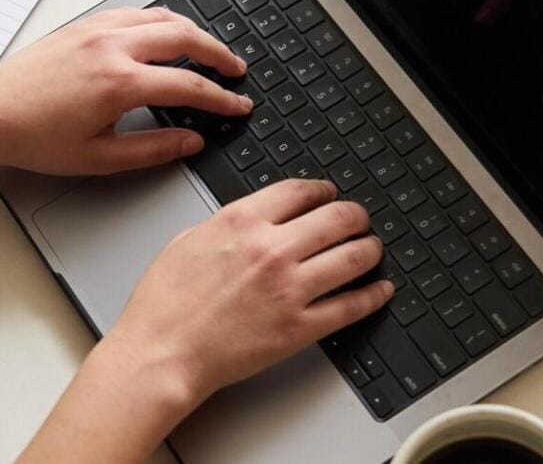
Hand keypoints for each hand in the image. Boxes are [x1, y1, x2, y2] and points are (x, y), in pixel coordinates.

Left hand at [0, 7, 251, 175]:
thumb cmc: (34, 137)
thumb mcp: (99, 157)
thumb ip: (153, 149)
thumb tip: (191, 141)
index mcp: (120, 83)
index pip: (189, 86)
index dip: (221, 99)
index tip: (238, 105)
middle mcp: (113, 48)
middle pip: (185, 38)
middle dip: (218, 54)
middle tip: (236, 70)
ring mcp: (97, 30)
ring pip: (162, 18)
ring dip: (193, 33)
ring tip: (209, 51)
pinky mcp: (84, 25)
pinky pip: (135, 13)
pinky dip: (161, 21)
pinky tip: (166, 34)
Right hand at [97, 180, 394, 402]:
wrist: (162, 352)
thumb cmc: (164, 305)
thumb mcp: (188, 241)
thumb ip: (227, 225)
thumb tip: (252, 219)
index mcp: (240, 222)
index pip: (299, 191)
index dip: (322, 189)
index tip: (329, 194)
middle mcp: (271, 250)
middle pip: (336, 218)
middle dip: (356, 215)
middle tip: (360, 219)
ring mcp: (289, 289)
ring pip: (353, 257)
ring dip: (370, 249)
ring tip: (373, 249)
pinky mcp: (299, 327)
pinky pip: (350, 306)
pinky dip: (373, 296)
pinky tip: (380, 289)